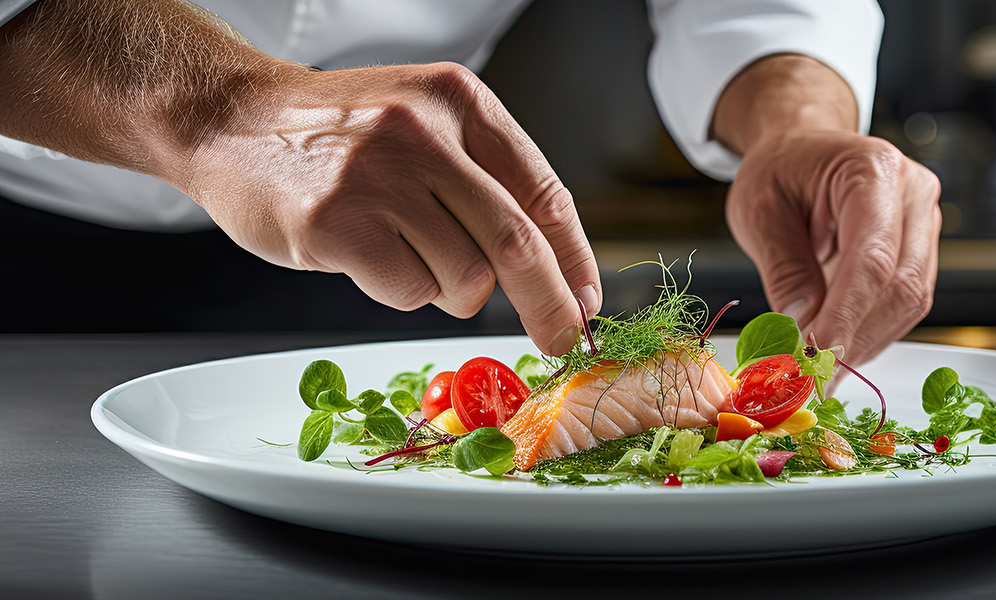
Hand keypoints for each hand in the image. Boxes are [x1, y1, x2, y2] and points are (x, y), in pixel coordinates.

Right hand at [180, 62, 600, 354]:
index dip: (574, 258)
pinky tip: (366, 254)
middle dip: (548, 306)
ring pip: (464, 278)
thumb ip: (484, 182)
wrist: (229, 119)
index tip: (585, 302)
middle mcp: (425, 131)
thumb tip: (554, 272)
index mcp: (461, 102)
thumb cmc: (337, 135)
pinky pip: (408, 293)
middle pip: (517, 244)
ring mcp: (379, 177)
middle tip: (559, 341)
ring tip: (401, 248)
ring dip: (446, 288)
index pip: (544, 193)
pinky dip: (398, 291)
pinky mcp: (338, 224)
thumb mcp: (424, 124)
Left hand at [726, 131, 940, 364]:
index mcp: (873, 170)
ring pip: (909, 303)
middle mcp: (913, 193)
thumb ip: (783, 270)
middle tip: (810, 375)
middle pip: (901, 286)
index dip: (846, 315)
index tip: (817, 355)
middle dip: (855, 337)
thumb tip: (800, 330)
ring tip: (817, 364)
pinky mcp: (922, 251)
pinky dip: (869, 332)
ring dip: (863, 341)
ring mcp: (924, 223)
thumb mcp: (759, 212)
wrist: (801, 149)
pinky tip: (836, 344)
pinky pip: (904, 304)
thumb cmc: (779, 170)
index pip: (871, 258)